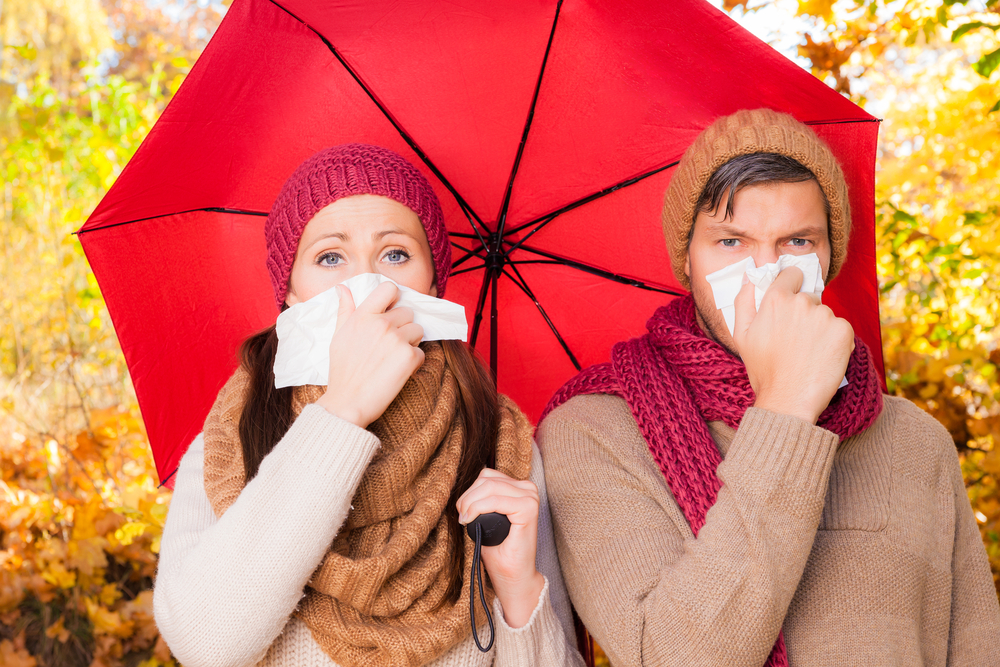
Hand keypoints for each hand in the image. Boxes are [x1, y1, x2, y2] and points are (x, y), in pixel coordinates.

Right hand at [315, 282, 424, 426]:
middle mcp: (381, 323)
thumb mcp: (338, 336)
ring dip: (410, 342)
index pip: (389, 289)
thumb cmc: (342, 370)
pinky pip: (421, 351)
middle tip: (388, 345)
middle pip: (408, 312)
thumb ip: (345, 310)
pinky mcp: (409, 356)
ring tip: (393, 358)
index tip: (390, 311)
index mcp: (363, 315)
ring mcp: (397, 339)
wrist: (348, 402)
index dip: (393, 298)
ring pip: (418, 330)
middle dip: (402, 326)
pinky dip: (413, 362)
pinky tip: (397, 371)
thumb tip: (342, 288)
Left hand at [456, 468, 543, 628]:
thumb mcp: (487, 519)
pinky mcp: (529, 509)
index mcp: (520, 488)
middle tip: (462, 517)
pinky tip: (471, 520)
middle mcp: (528, 489)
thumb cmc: (500, 551)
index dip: (469, 491)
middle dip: (467, 497)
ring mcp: (530, 498)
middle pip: (487, 479)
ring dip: (471, 502)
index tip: (462, 511)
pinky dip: (478, 508)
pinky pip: (496, 500)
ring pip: (489, 486)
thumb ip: (482, 500)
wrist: (514, 577)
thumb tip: (464, 490)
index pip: (488, 476)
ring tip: (466, 519)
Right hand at [732, 266, 853, 423]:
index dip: (790, 286)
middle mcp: (802, 302)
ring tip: (807, 352)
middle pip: (808, 297)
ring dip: (819, 328)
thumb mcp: (741, 335)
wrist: (789, 400)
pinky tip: (822, 357)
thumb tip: (750, 279)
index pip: (791, 274)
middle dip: (803, 313)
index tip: (789, 303)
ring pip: (824, 314)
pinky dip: (834, 341)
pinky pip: (840, 328)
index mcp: (776, 300)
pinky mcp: (844, 330)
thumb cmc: (763, 370)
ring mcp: (825, 316)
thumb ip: (743, 301)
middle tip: (794, 340)